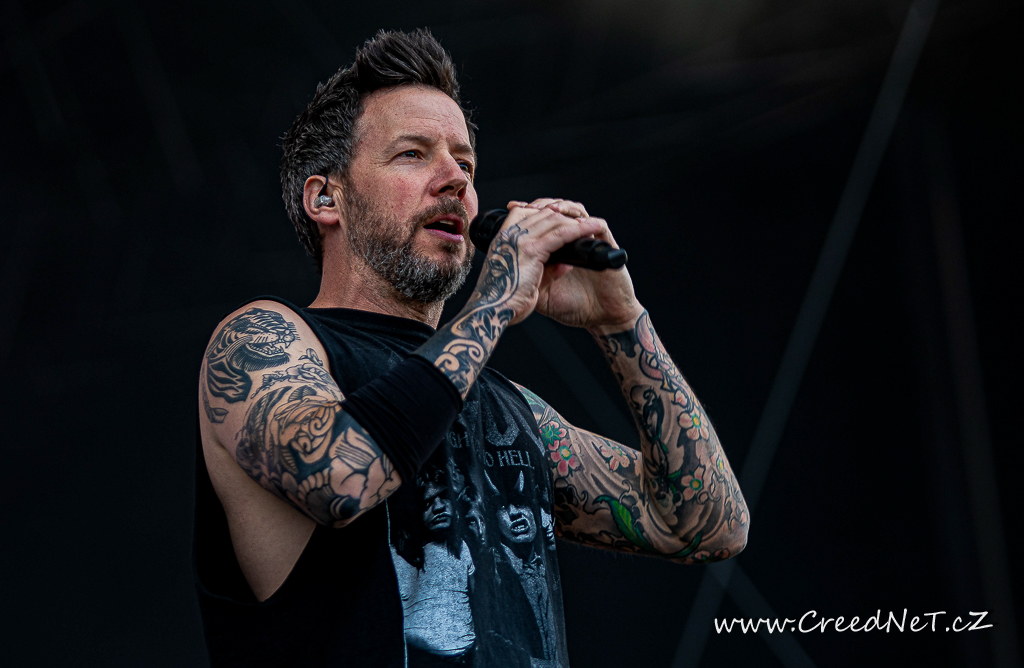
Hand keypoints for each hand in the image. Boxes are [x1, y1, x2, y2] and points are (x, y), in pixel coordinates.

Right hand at [468, 202, 604, 325]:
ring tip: (595, 226)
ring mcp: (519, 240)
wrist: (490, 312)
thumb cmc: (502, 301)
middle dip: (566, 217)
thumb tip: (566, 263)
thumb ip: (544, 269)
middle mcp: (509, 234)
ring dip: (577, 221)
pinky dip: (580, 230)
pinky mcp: (532, 250)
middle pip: (543, 214)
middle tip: (585, 225)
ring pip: (554, 220)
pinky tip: (594, 230)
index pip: (527, 213)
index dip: (548, 214)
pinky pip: (561, 233)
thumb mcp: (522, 279)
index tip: (565, 222)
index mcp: (502, 239)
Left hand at [508, 198, 643, 331]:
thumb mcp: (543, 295)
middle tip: (530, 206)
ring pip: (577, 211)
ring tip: (549, 209)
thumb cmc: (575, 308)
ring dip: (563, 207)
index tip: (512, 208)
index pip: (542, 222)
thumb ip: (533, 277)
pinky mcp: (606, 247)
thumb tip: (519, 261)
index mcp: (557, 250)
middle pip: (558, 211)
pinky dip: (585, 220)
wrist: (602, 318)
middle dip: (543, 205)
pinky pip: (599, 226)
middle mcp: (573, 243)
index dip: (529, 212)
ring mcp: (589, 243)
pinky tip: (573, 221)